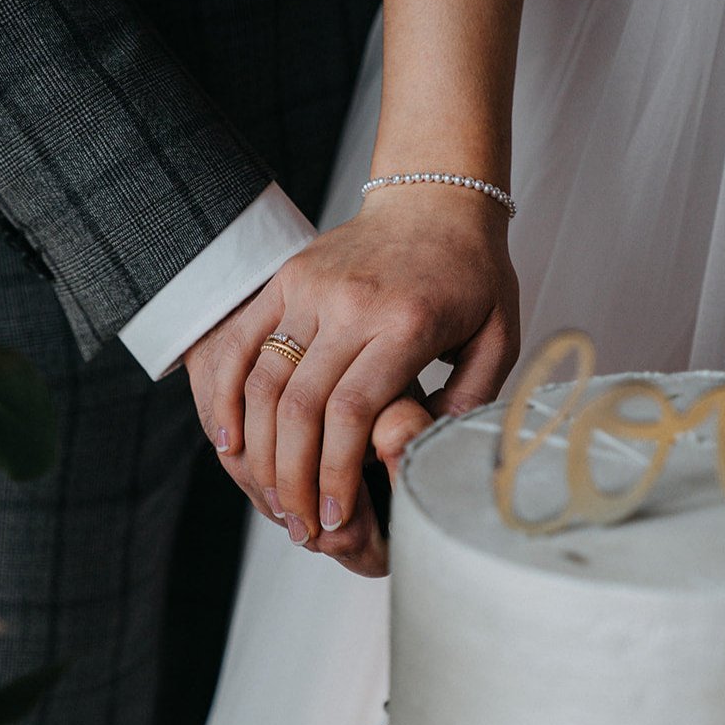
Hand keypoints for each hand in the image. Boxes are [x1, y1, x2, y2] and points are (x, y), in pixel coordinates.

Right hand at [187, 187, 518, 551]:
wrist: (433, 199)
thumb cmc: (470, 272)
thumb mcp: (498, 336)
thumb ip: (469, 399)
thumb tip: (425, 454)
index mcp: (405, 321)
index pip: (351, 410)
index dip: (335, 473)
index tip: (333, 517)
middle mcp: (349, 304)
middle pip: (299, 405)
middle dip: (293, 477)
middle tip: (299, 525)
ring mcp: (309, 288)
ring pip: (263, 379)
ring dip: (259, 448)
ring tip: (269, 497)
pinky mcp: (285, 279)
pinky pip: (242, 342)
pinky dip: (227, 393)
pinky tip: (228, 439)